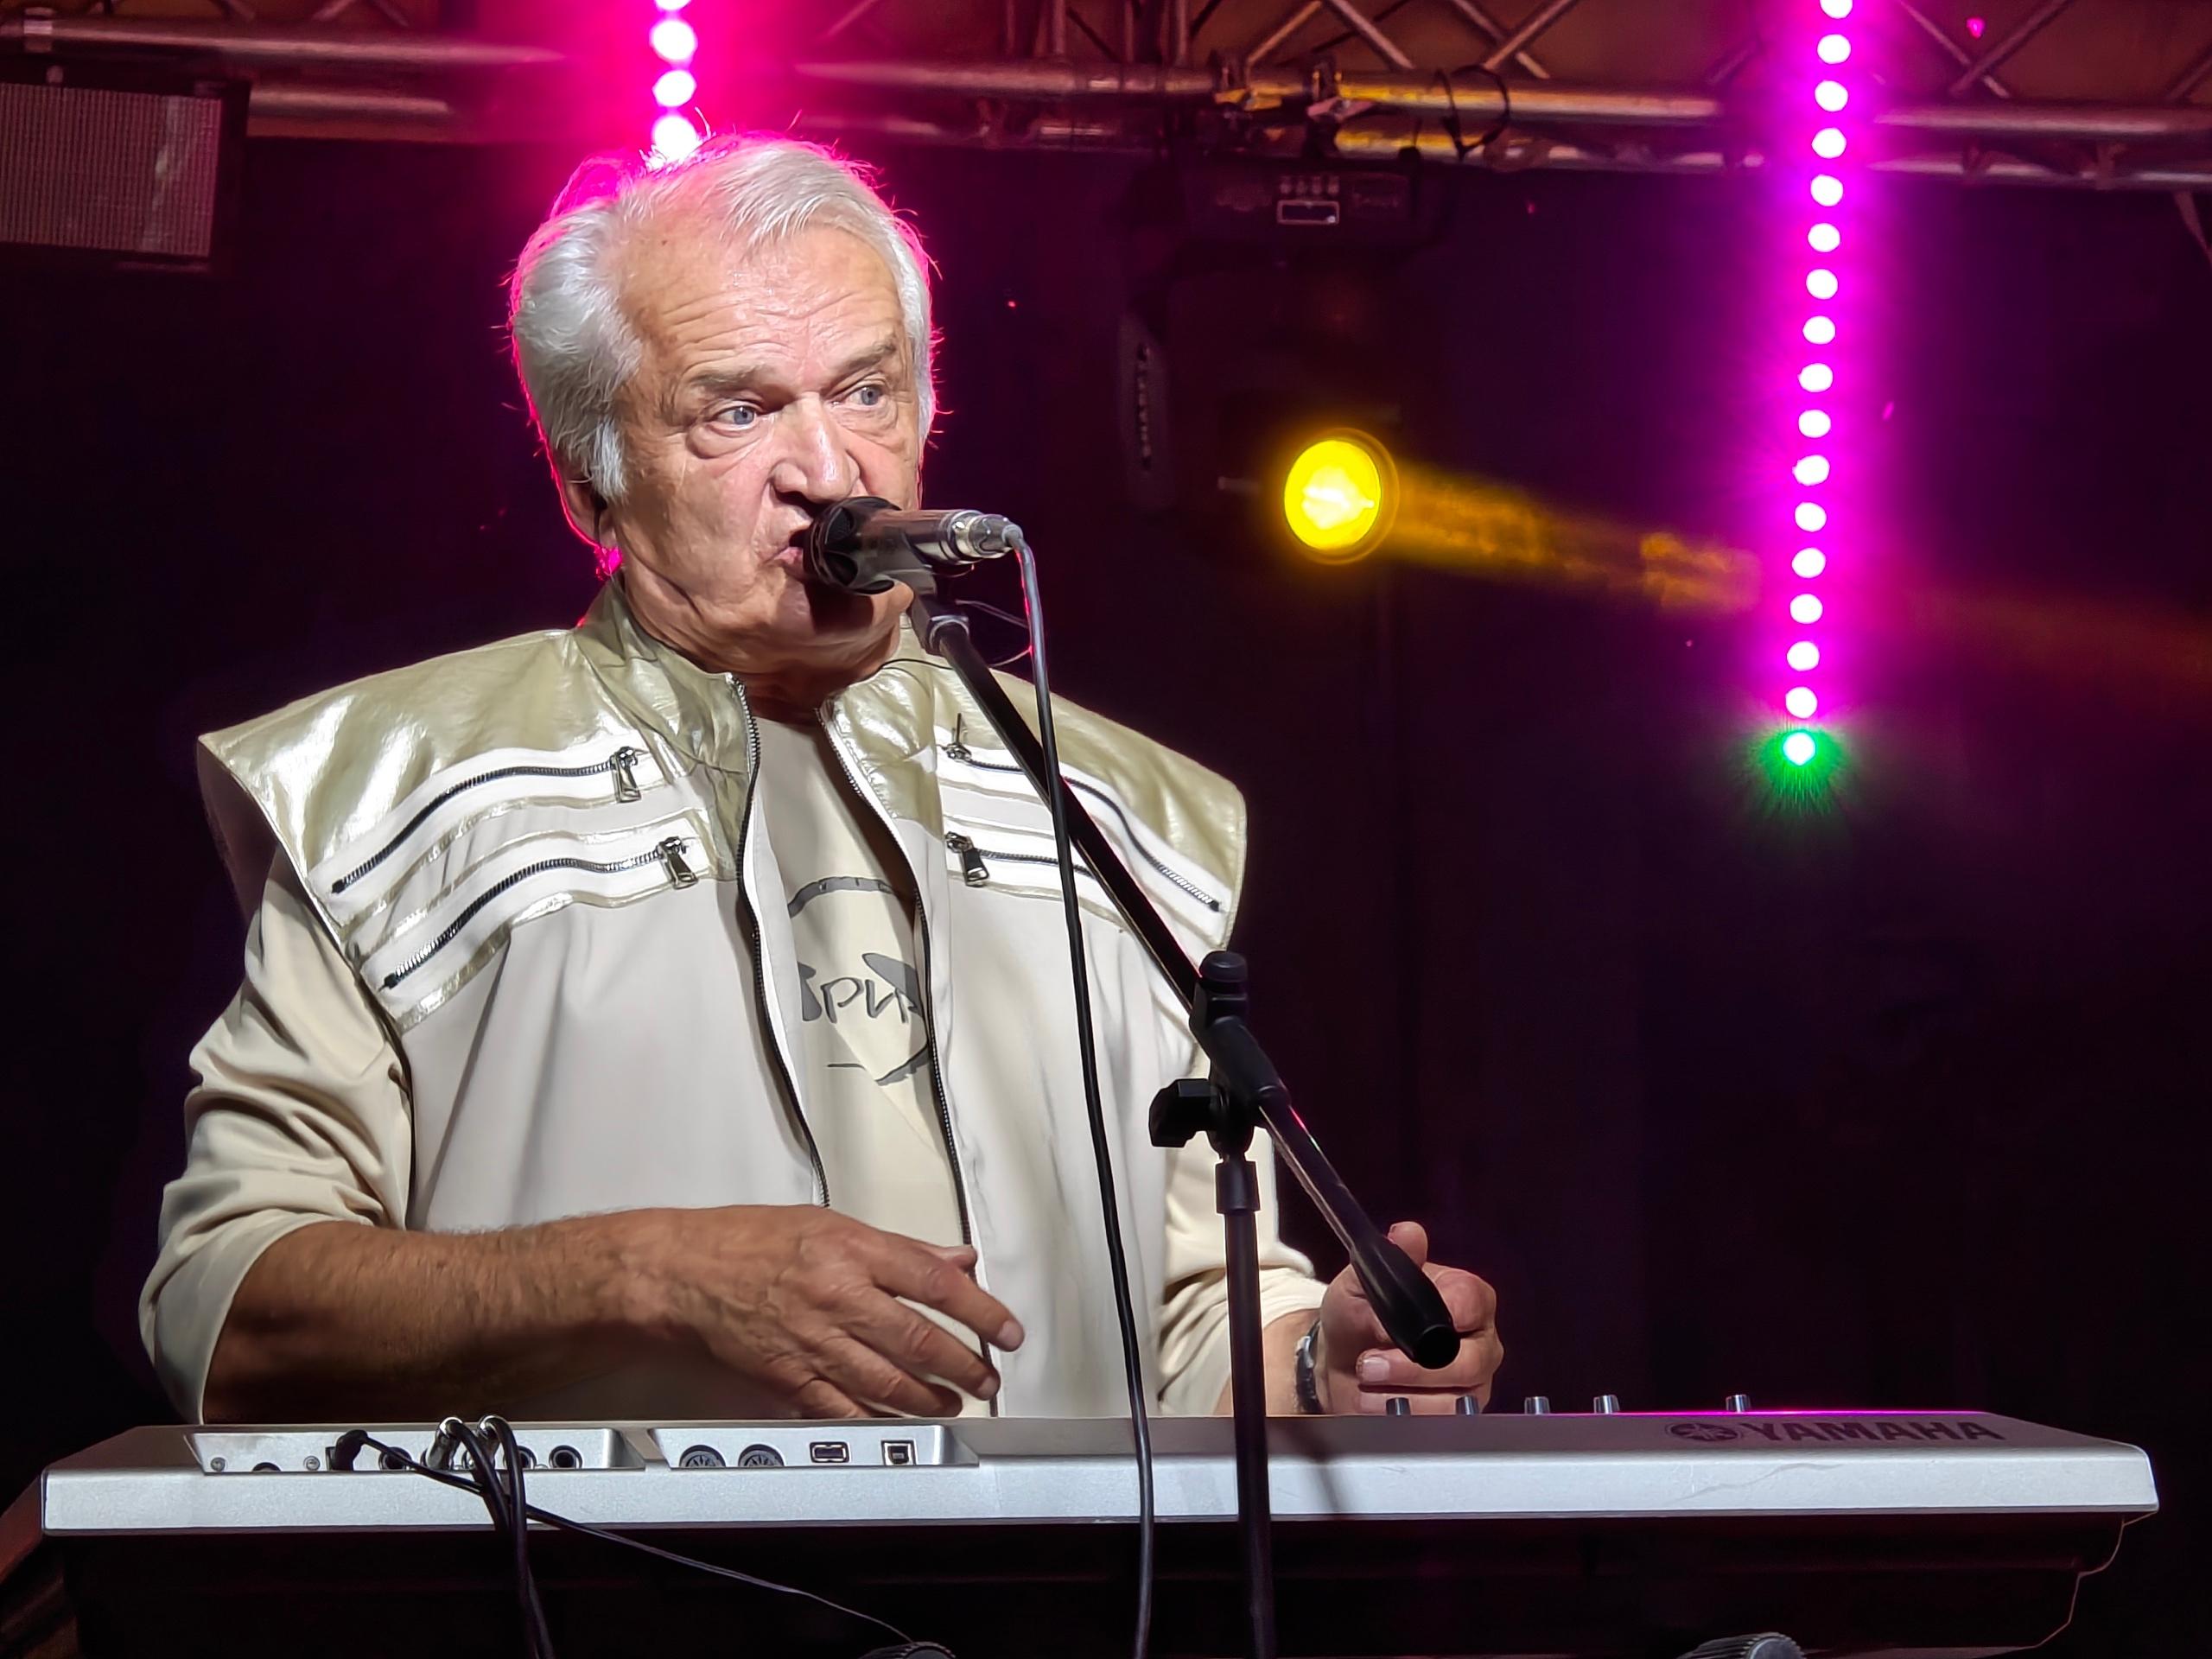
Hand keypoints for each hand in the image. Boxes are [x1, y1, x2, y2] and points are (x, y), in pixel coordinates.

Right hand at [633, 1205, 1023, 1418]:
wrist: (685, 1273)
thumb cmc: (749, 1242)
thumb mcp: (832, 1224)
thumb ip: (900, 1248)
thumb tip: (954, 1258)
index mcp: (851, 1251)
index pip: (935, 1283)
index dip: (980, 1311)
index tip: (1004, 1329)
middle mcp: (836, 1297)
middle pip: (918, 1339)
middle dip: (963, 1365)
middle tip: (987, 1376)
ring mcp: (813, 1342)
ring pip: (887, 1381)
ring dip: (929, 1398)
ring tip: (953, 1401)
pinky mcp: (789, 1378)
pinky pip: (843, 1407)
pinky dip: (878, 1419)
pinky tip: (900, 1420)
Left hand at [1312, 1221, 1500, 1413]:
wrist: (1339, 1364)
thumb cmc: (1358, 1316)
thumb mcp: (1360, 1283)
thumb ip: (1387, 1261)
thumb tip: (1407, 1235)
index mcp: (1465, 1296)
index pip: (1470, 1302)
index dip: (1441, 1314)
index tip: (1403, 1324)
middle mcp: (1479, 1340)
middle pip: (1468, 1361)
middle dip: (1411, 1366)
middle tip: (1369, 1362)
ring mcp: (1473, 1383)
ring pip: (1453, 1399)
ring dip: (1399, 1393)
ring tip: (1365, 1381)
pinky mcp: (1458, 1416)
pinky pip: (1439, 1425)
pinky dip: (1400, 1415)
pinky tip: (1374, 1402)